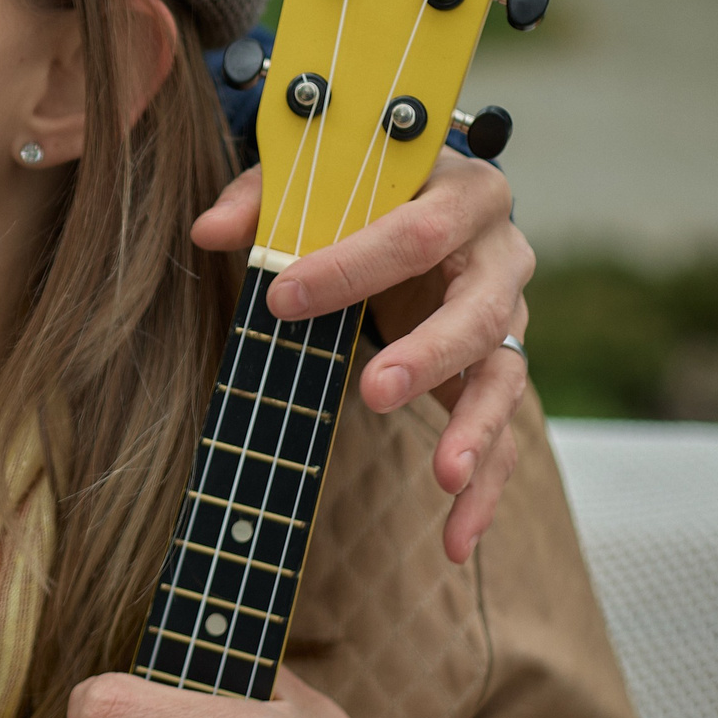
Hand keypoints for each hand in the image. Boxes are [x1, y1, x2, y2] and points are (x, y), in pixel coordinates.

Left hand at [192, 149, 531, 561]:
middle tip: (374, 391)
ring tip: (444, 476)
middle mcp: (501, 257)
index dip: (349, 264)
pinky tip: (456, 540)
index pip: (416, 229)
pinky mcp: (500, 373)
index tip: (281, 297)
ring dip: (474, 430)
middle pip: (477, 310)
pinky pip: (505, 438)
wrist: (424, 201)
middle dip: (428, 354)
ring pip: (503, 379)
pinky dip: (484, 491)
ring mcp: (510, 320)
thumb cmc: (363, 189)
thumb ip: (263, 196)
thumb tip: (208, 231)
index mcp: (463, 191)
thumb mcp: (316, 177)